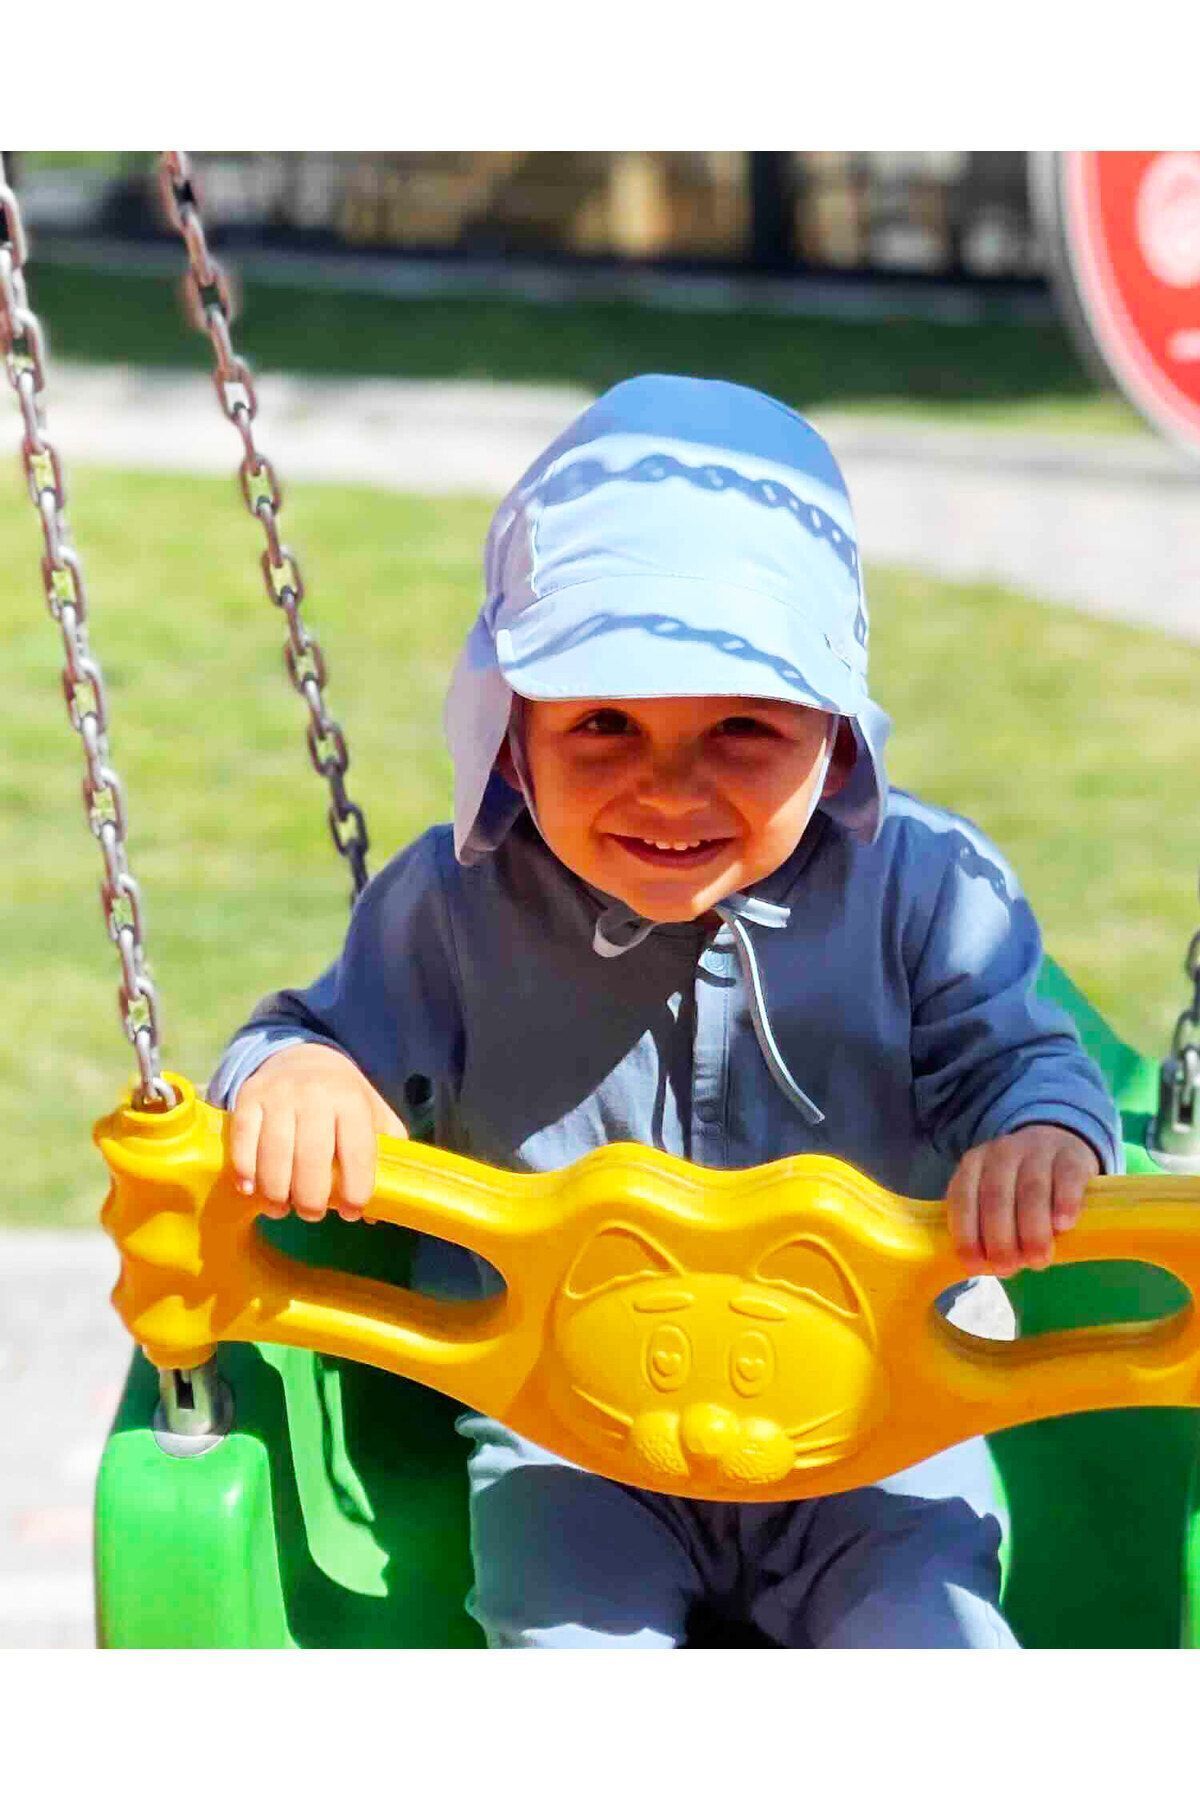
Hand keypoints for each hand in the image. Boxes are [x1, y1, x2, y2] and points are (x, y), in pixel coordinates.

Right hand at [231, 1043, 407, 1224]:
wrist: (303, 1056)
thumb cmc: (343, 1097)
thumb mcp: (374, 1114)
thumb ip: (385, 1154)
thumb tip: (374, 1213)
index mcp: (352, 1101)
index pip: (357, 1151)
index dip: (355, 1189)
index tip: (352, 1212)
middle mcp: (315, 1095)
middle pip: (311, 1158)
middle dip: (311, 1199)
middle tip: (312, 1214)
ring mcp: (278, 1095)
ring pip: (274, 1154)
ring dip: (275, 1192)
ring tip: (281, 1209)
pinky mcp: (248, 1097)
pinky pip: (242, 1141)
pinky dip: (245, 1170)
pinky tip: (251, 1189)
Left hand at [945, 1125, 1100, 1275]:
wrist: (1059, 1143)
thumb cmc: (1019, 1185)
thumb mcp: (994, 1195)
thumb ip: (986, 1224)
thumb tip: (987, 1266)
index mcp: (974, 1164)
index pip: (962, 1198)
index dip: (967, 1235)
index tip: (977, 1266)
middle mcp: (1002, 1153)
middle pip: (996, 1197)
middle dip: (1000, 1239)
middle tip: (1009, 1268)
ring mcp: (1037, 1151)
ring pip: (1031, 1190)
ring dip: (1032, 1230)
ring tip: (1038, 1259)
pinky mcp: (1072, 1155)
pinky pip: (1067, 1177)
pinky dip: (1064, 1203)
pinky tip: (1063, 1226)